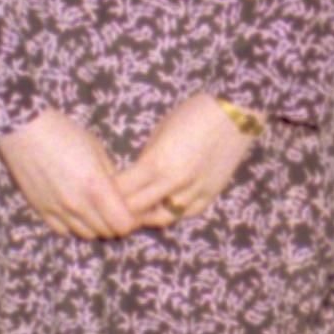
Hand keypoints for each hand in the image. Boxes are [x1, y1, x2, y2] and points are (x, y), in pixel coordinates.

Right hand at [0, 109, 140, 240]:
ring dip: (96, 226)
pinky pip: (64, 231)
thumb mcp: (96, 150)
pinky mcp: (41, 211)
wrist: (23, 130)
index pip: (123, 224)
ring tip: (96, 209)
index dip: (132, 220)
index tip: (132, 210)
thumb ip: (111, 177)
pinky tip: (76, 211)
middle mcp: (77, 204)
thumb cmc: (64, 133)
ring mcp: (57, 210)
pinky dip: (74, 226)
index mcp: (96, 187)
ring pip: (86, 235)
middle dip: (116, 223)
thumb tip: (120, 195)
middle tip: (116, 209)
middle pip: (107, 232)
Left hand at [113, 94, 255, 228]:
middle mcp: (174, 183)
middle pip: (136, 210)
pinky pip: (183, 214)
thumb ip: (147, 159)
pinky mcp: (209, 196)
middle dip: (120, 210)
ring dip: (144, 217)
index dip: (107, 194)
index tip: (97, 192)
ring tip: (134, 211)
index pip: (121, 191)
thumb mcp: (161, 132)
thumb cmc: (193, 114)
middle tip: (109, 208)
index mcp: (157, 163)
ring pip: (160, 219)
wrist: (236, 113)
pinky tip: (161, 206)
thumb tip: (134, 177)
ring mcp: (194, 192)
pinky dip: (169, 213)